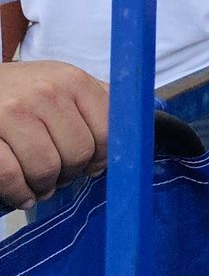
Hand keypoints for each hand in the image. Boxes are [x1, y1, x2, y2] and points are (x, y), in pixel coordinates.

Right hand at [0, 58, 109, 207]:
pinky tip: (21, 194)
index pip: (108, 131)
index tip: (91, 165)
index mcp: (72, 80)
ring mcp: (13, 112)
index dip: (102, 157)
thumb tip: (129, 134)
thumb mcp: (60, 83)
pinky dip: (18, 193)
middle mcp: (46, 92)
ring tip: (39, 184)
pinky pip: (11, 176)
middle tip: (59, 175)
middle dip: (70, 174)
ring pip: (46, 168)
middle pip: (78, 154)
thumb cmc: (20, 92)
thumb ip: (94, 102)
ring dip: (43, 186)